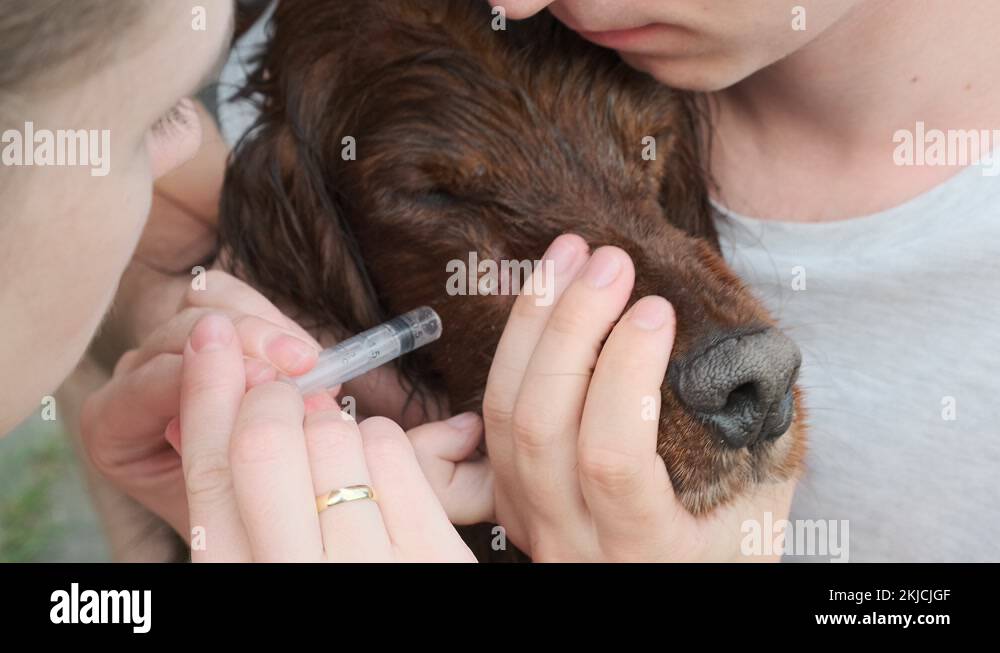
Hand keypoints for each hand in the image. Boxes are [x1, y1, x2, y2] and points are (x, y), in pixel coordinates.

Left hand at [80, 270, 324, 534]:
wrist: (245, 513)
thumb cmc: (229, 514)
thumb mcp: (225, 495)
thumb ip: (234, 444)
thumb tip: (281, 391)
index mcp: (112, 431)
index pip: (151, 382)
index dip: (212, 375)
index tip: (269, 382)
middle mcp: (131, 383)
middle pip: (179, 332)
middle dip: (246, 341)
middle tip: (302, 364)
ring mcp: (165, 350)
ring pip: (204, 303)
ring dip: (264, 325)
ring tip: (312, 361)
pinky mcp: (203, 330)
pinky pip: (227, 295)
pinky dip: (271, 317)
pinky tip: (306, 355)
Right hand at [178, 314, 474, 561]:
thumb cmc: (319, 582)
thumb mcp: (255, 562)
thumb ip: (229, 499)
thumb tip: (212, 397)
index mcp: (236, 585)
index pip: (209, 471)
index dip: (206, 391)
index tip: (212, 339)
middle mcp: (300, 582)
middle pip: (265, 441)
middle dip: (268, 395)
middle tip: (278, 391)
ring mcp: (376, 572)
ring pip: (334, 435)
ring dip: (327, 419)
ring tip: (328, 446)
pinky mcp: (440, 559)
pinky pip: (393, 451)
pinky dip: (375, 438)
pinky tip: (368, 463)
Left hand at [482, 234, 795, 561]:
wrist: (676, 585)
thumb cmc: (726, 547)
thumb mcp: (761, 502)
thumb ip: (752, 433)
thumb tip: (736, 341)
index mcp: (646, 547)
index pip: (611, 456)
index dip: (627, 372)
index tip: (657, 308)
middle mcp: (573, 540)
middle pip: (538, 424)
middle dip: (570, 327)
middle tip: (609, 261)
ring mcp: (530, 521)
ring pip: (500, 415)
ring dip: (531, 325)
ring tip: (568, 258)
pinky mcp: (508, 499)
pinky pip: (488, 422)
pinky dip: (506, 354)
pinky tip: (536, 306)